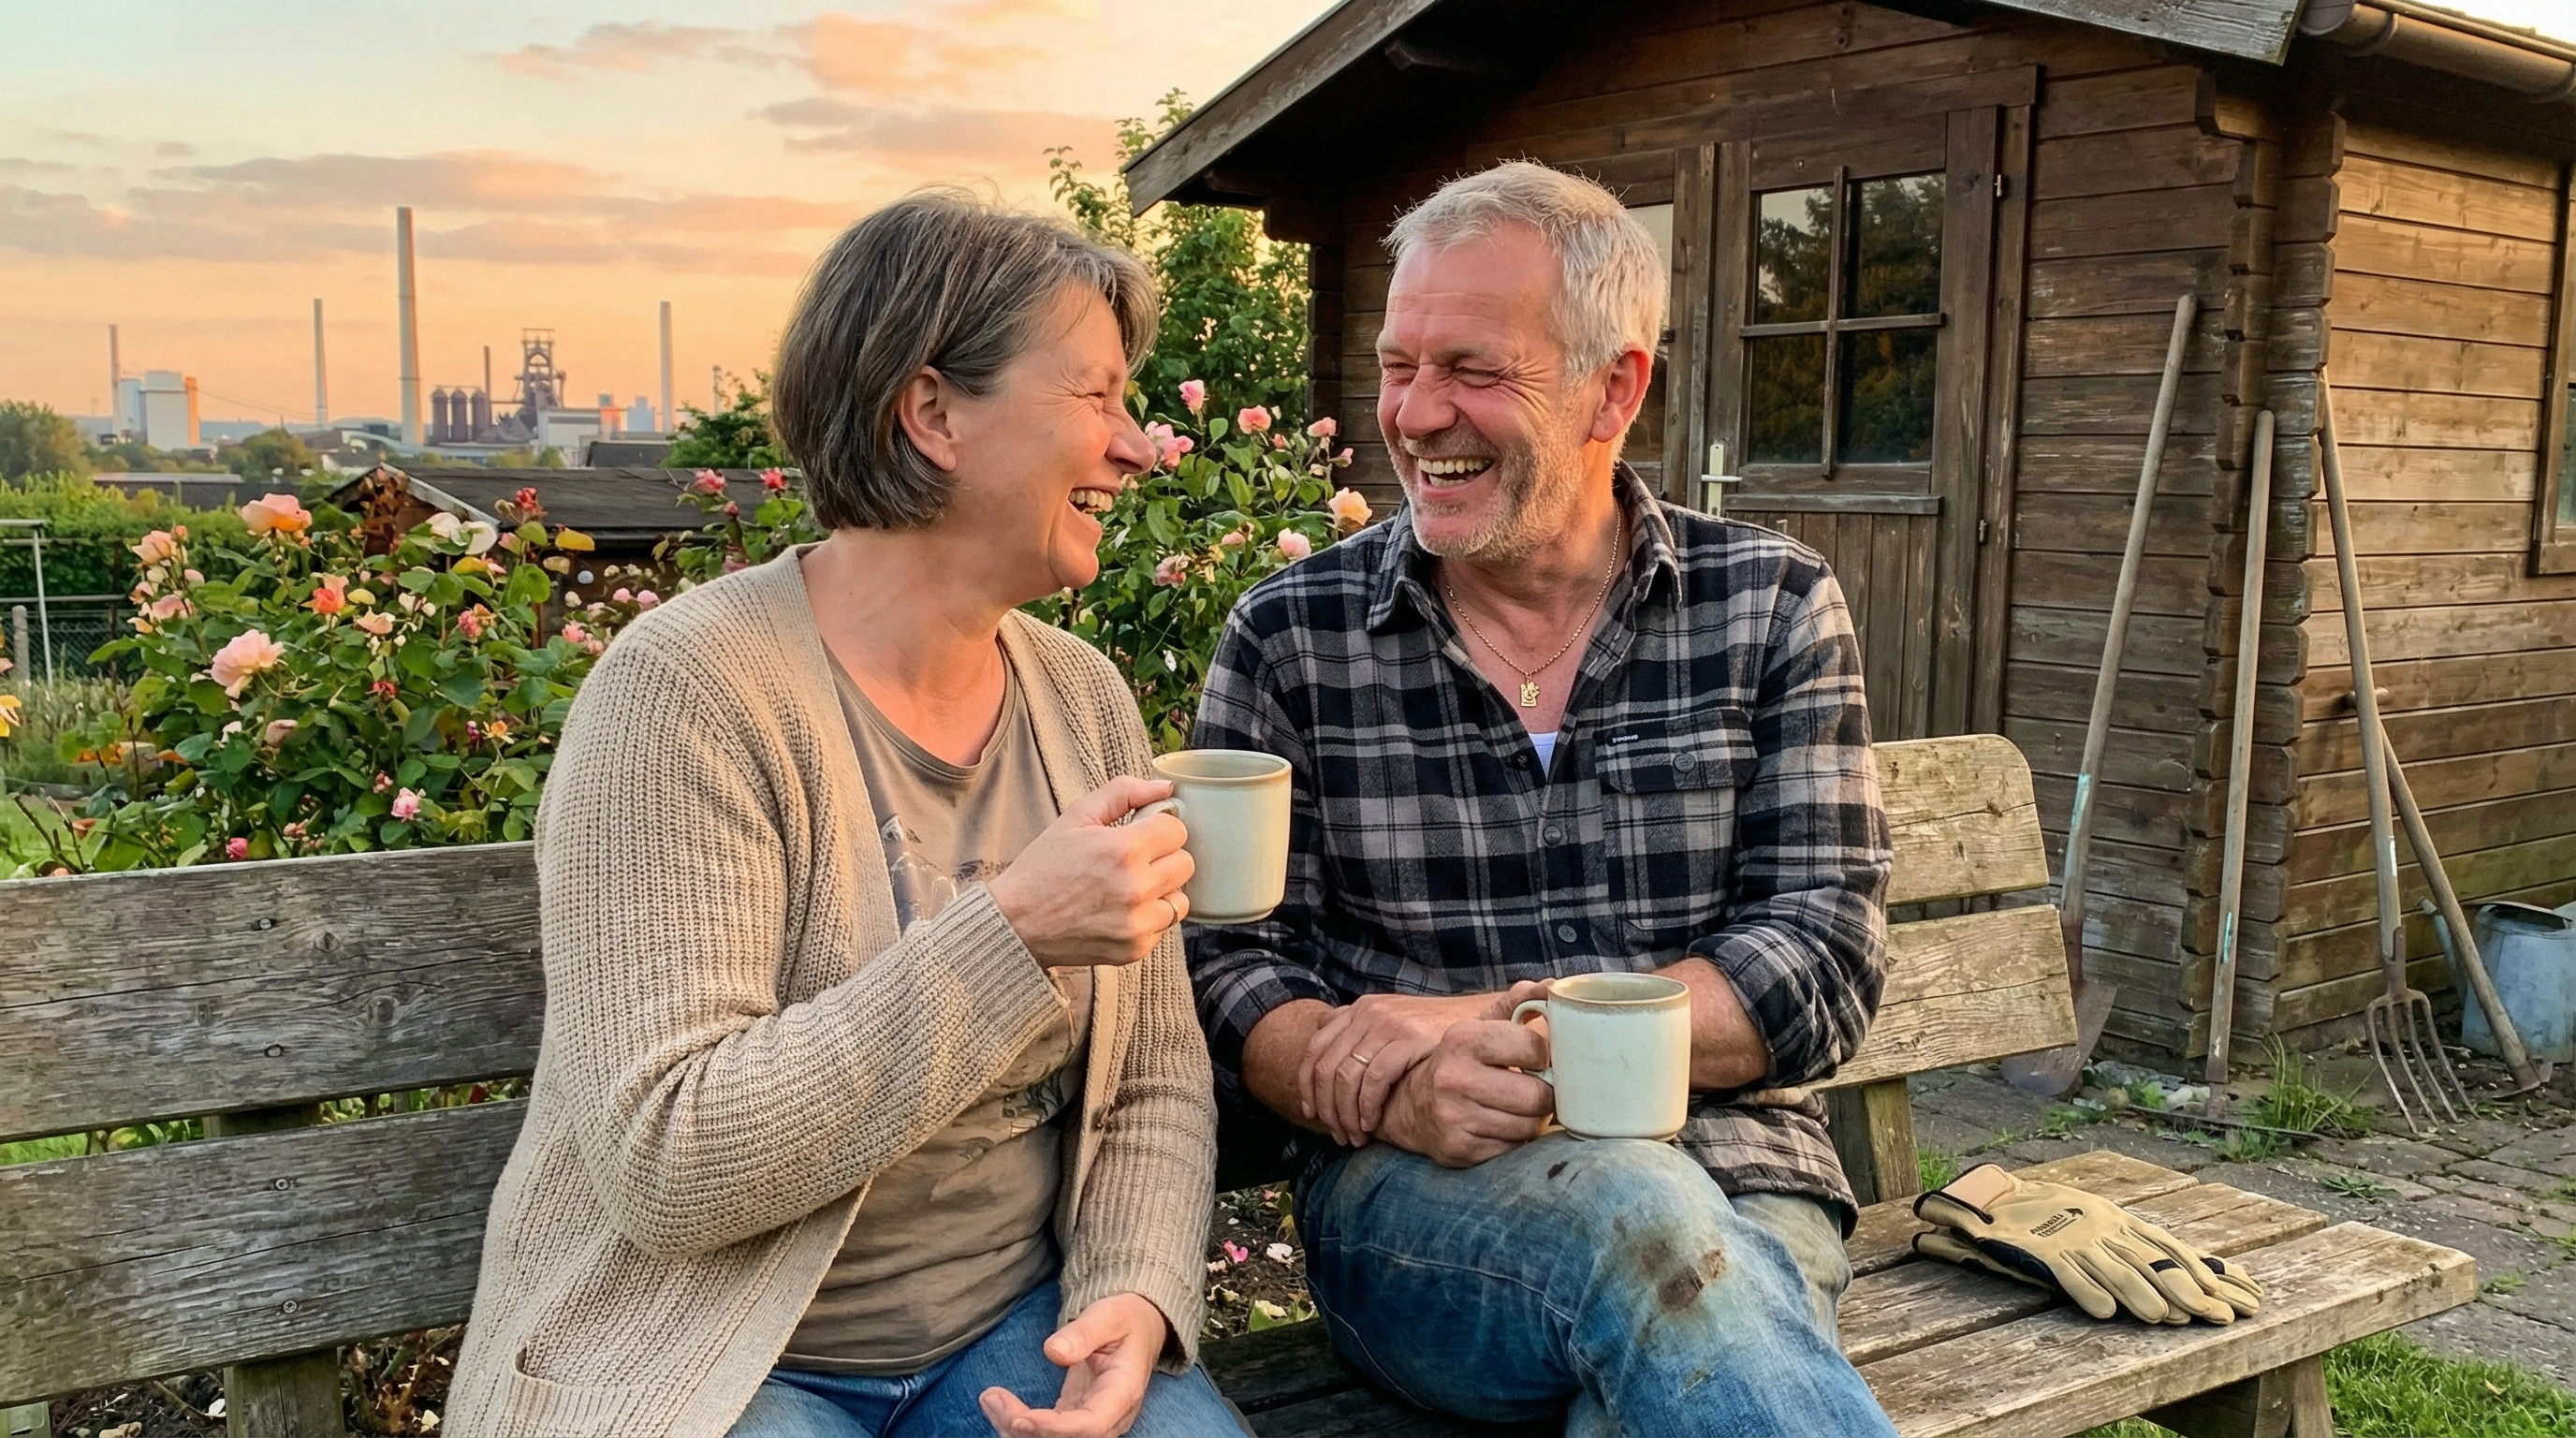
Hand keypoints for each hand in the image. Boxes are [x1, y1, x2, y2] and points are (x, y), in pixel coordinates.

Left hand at [977, 1292, 1167, 1437]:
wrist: (1139, 1327)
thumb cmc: (1125, 1319)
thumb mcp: (1108, 1315)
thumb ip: (1083, 1333)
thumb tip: (1052, 1352)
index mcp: (1123, 1392)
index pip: (1091, 1425)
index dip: (1054, 1428)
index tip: (1019, 1417)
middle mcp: (1112, 1416)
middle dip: (1026, 1430)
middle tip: (992, 1400)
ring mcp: (1095, 1420)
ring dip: (1017, 1429)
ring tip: (990, 1400)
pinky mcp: (1077, 1417)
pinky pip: (1048, 1432)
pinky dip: (1021, 1424)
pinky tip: (997, 1405)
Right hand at [988, 778, 1192, 968]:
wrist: (1016, 923)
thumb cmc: (1043, 868)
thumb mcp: (1076, 817)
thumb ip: (1123, 793)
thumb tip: (1165, 788)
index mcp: (1124, 850)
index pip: (1177, 829)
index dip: (1158, 826)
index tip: (1140, 833)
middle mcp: (1136, 888)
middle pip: (1186, 863)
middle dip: (1163, 856)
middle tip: (1133, 860)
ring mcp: (1138, 923)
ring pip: (1180, 898)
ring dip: (1161, 890)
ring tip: (1129, 887)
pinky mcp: (1135, 949)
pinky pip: (1164, 926)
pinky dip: (1148, 918)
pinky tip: (1120, 911)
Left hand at [1299, 990, 1502, 1146]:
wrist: (1479, 1018)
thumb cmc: (1435, 1029)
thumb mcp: (1394, 1020)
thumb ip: (1362, 1028)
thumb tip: (1322, 1029)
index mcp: (1360, 1009)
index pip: (1315, 1049)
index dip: (1307, 1086)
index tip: (1312, 1114)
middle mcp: (1369, 1013)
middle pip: (1326, 1068)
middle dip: (1327, 1109)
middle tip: (1338, 1134)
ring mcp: (1389, 1025)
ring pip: (1345, 1077)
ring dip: (1346, 1114)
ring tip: (1356, 1136)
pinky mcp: (1410, 1040)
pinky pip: (1374, 1079)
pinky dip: (1368, 1106)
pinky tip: (1373, 1124)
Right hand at [1373, 996, 1555, 1166]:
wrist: (1411, 1105)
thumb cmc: (1461, 1062)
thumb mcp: (1480, 1027)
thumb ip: (1517, 1002)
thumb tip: (1553, 985)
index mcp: (1463, 1039)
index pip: (1533, 1048)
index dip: (1542, 1056)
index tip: (1535, 1060)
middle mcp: (1454, 1078)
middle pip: (1537, 1096)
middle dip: (1545, 1095)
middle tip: (1536, 1090)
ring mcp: (1455, 1117)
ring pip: (1528, 1127)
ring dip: (1531, 1120)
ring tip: (1518, 1109)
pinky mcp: (1459, 1150)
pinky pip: (1512, 1149)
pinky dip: (1514, 1141)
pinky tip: (1501, 1127)